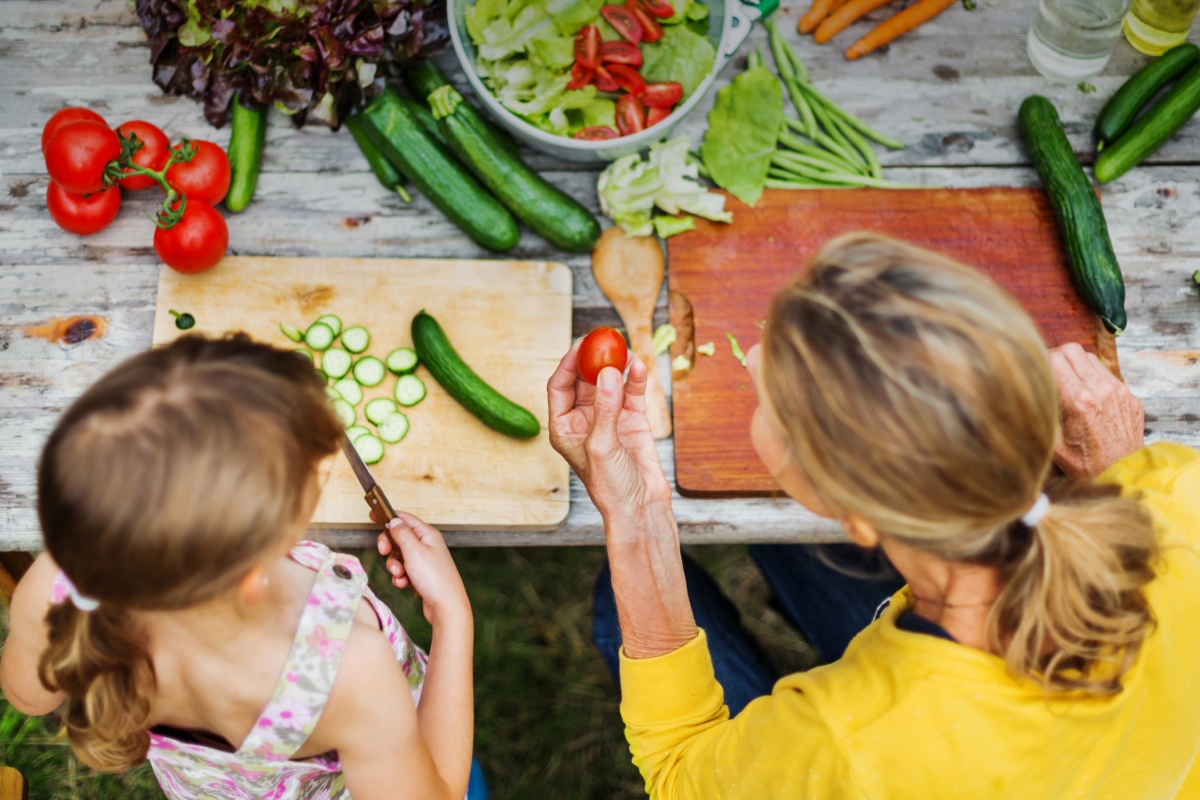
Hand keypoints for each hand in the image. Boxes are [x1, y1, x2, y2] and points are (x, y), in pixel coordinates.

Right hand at [376, 511, 469, 626]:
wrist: (446, 606)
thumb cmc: (434, 578)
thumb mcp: (414, 551)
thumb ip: (402, 533)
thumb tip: (394, 520)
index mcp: (427, 534)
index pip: (405, 518)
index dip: (388, 516)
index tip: (372, 515)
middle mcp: (427, 545)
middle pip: (399, 538)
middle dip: (389, 547)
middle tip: (384, 552)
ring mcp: (424, 560)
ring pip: (399, 557)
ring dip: (394, 566)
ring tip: (400, 574)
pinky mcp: (421, 575)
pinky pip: (403, 571)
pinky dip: (400, 577)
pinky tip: (404, 584)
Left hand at [546, 340, 672, 526]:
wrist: (641, 506)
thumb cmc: (609, 485)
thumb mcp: (601, 446)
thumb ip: (605, 408)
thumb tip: (608, 372)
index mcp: (564, 426)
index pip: (559, 386)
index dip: (568, 363)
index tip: (582, 344)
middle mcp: (584, 419)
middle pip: (585, 379)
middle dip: (594, 359)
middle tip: (605, 339)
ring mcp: (609, 418)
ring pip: (610, 383)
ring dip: (617, 366)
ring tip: (626, 349)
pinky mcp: (632, 420)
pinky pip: (632, 393)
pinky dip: (636, 379)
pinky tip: (640, 367)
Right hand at [1050, 343, 1144, 478]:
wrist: (1122, 474)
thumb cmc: (1085, 463)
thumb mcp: (1051, 442)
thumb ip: (1040, 412)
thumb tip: (1022, 393)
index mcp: (1078, 401)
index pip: (1055, 358)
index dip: (1041, 361)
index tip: (1037, 371)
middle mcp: (1100, 390)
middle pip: (1072, 350)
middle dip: (1057, 357)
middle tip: (1050, 373)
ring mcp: (1119, 391)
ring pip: (1090, 358)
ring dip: (1076, 365)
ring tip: (1068, 383)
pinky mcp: (1130, 396)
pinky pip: (1107, 374)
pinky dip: (1093, 378)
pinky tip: (1088, 396)